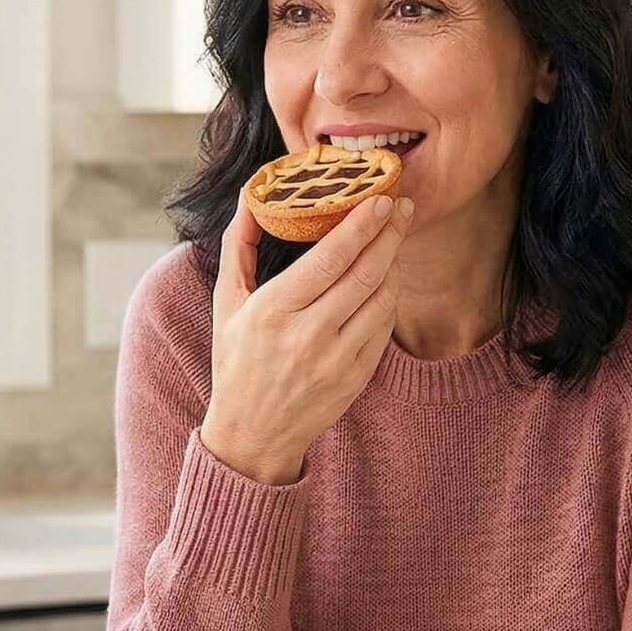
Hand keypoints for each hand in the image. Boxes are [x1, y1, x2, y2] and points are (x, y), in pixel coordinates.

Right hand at [200, 187, 414, 483]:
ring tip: (395, 235)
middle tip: (403, 205)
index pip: (330, 259)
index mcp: (273, 311)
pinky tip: (387, 276)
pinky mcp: (358, 376)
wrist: (253, 434)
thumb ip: (239, 245)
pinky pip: (384, 325)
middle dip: (389, 233)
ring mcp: (337, 359)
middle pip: (365, 273)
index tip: (380, 198)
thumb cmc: (237, 361)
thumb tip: (251, 196)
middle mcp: (308, 335)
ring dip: (394, 262)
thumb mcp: (227, 303)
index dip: (360, 225)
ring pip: (382, 298)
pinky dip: (390, 295)